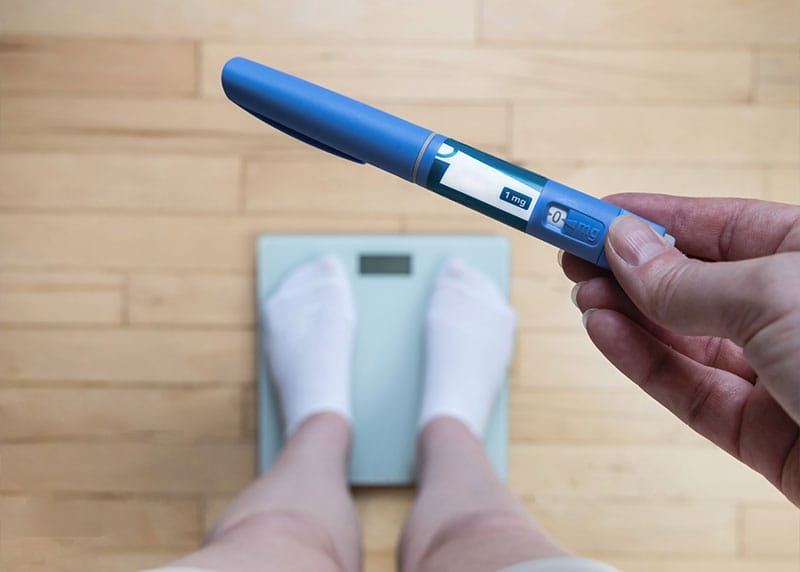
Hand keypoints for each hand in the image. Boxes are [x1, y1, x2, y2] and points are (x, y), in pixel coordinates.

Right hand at [561, 194, 799, 505]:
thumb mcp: (775, 296)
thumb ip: (687, 278)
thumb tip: (625, 246)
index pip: (717, 226)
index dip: (650, 216)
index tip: (593, 212)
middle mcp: (796, 313)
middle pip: (692, 281)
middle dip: (629, 266)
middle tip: (572, 252)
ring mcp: (778, 373)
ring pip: (683, 336)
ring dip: (626, 313)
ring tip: (581, 292)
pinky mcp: (761, 430)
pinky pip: (687, 387)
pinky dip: (639, 359)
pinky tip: (603, 331)